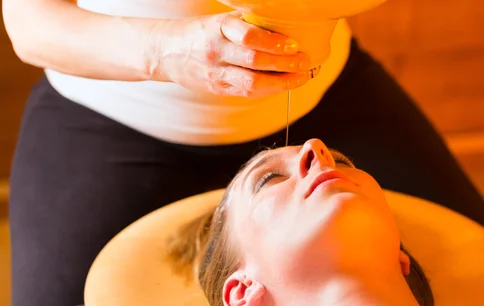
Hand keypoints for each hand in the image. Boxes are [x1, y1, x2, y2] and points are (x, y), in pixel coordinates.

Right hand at [146, 12, 315, 96]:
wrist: (165, 52)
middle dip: (284, 64)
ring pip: (252, 83)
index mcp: (217, 29)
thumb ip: (246, 23)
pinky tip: (282, 86)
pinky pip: (246, 93)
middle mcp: (216, 52)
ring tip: (299, 78)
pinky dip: (268, 90)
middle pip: (254, 62)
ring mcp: (216, 73)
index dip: (274, 43)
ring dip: (280, 83)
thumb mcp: (219, 20)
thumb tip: (282, 23)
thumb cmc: (199, 32)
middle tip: (304, 62)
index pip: (248, 37)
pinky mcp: (217, 89)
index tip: (293, 44)